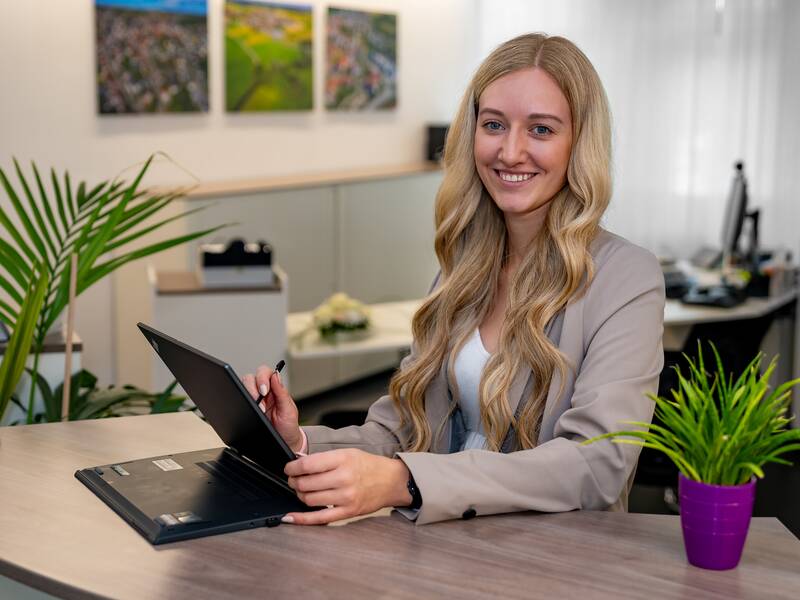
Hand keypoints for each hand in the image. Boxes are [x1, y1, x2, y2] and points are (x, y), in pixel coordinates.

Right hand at [241, 365, 302, 452]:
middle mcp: (262, 392)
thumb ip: (282, 393)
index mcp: (275, 389)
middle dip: (252, 389)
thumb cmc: (288, 427)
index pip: (265, 373)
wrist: (284, 443)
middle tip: (259, 403)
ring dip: (246, 396)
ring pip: (241, 387)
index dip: (262, 378)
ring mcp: (253, 400)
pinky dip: (238, 402)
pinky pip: (237, 399)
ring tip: (255, 410)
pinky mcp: (245, 408)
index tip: (264, 390)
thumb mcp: (289, 410)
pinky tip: (244, 411)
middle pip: (250, 378)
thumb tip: (276, 375)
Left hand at [282, 449, 412, 524]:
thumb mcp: (347, 453)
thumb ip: (324, 458)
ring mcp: (346, 496)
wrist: (391, 481)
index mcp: (342, 459)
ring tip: (302, 490)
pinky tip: (291, 517)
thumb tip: (298, 464)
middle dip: (294, 482)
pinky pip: (320, 517)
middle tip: (293, 480)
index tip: (289, 469)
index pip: (308, 465)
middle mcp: (344, 478)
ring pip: (309, 499)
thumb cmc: (368, 465)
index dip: (292, 468)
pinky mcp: (348, 512)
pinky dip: (302, 519)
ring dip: (300, 495)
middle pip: (306, 483)